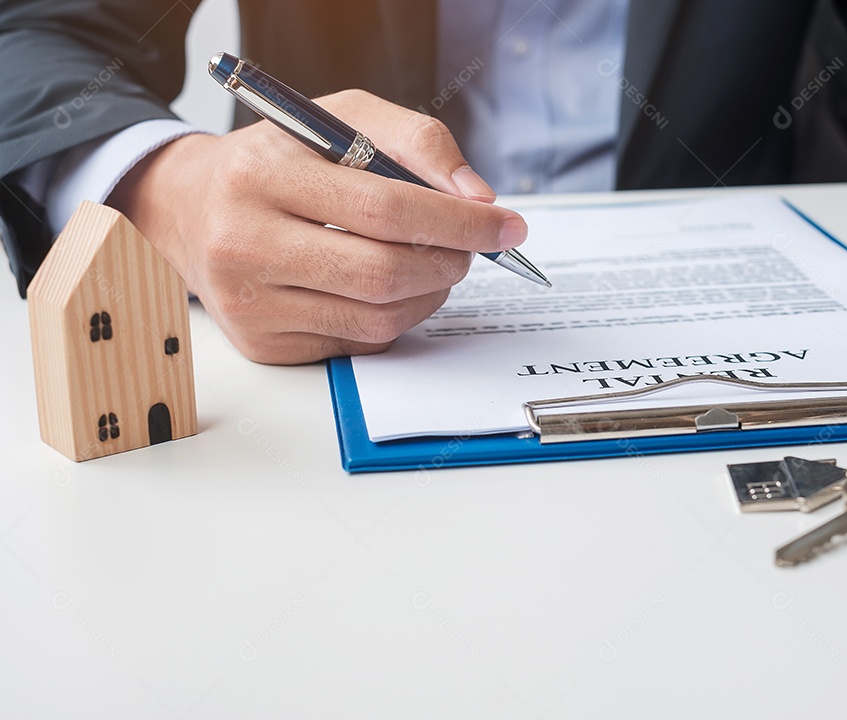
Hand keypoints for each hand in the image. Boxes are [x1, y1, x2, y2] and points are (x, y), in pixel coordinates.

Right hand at [108, 90, 526, 363]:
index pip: (386, 209)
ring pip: (377, 318)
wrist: (191, 209)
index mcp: (264, 174)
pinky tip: (388, 288)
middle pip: (384, 273)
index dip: (459, 222)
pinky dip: (394, 318)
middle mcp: (245, 242)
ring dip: (429, 294)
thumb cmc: (280, 160)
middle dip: (448, 262)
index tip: (507, 225)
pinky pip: (358, 343)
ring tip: (433, 264)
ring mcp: (250, 303)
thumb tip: (477, 197)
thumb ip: (416, 141)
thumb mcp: (340, 119)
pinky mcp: (263, 344)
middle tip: (469, 248)